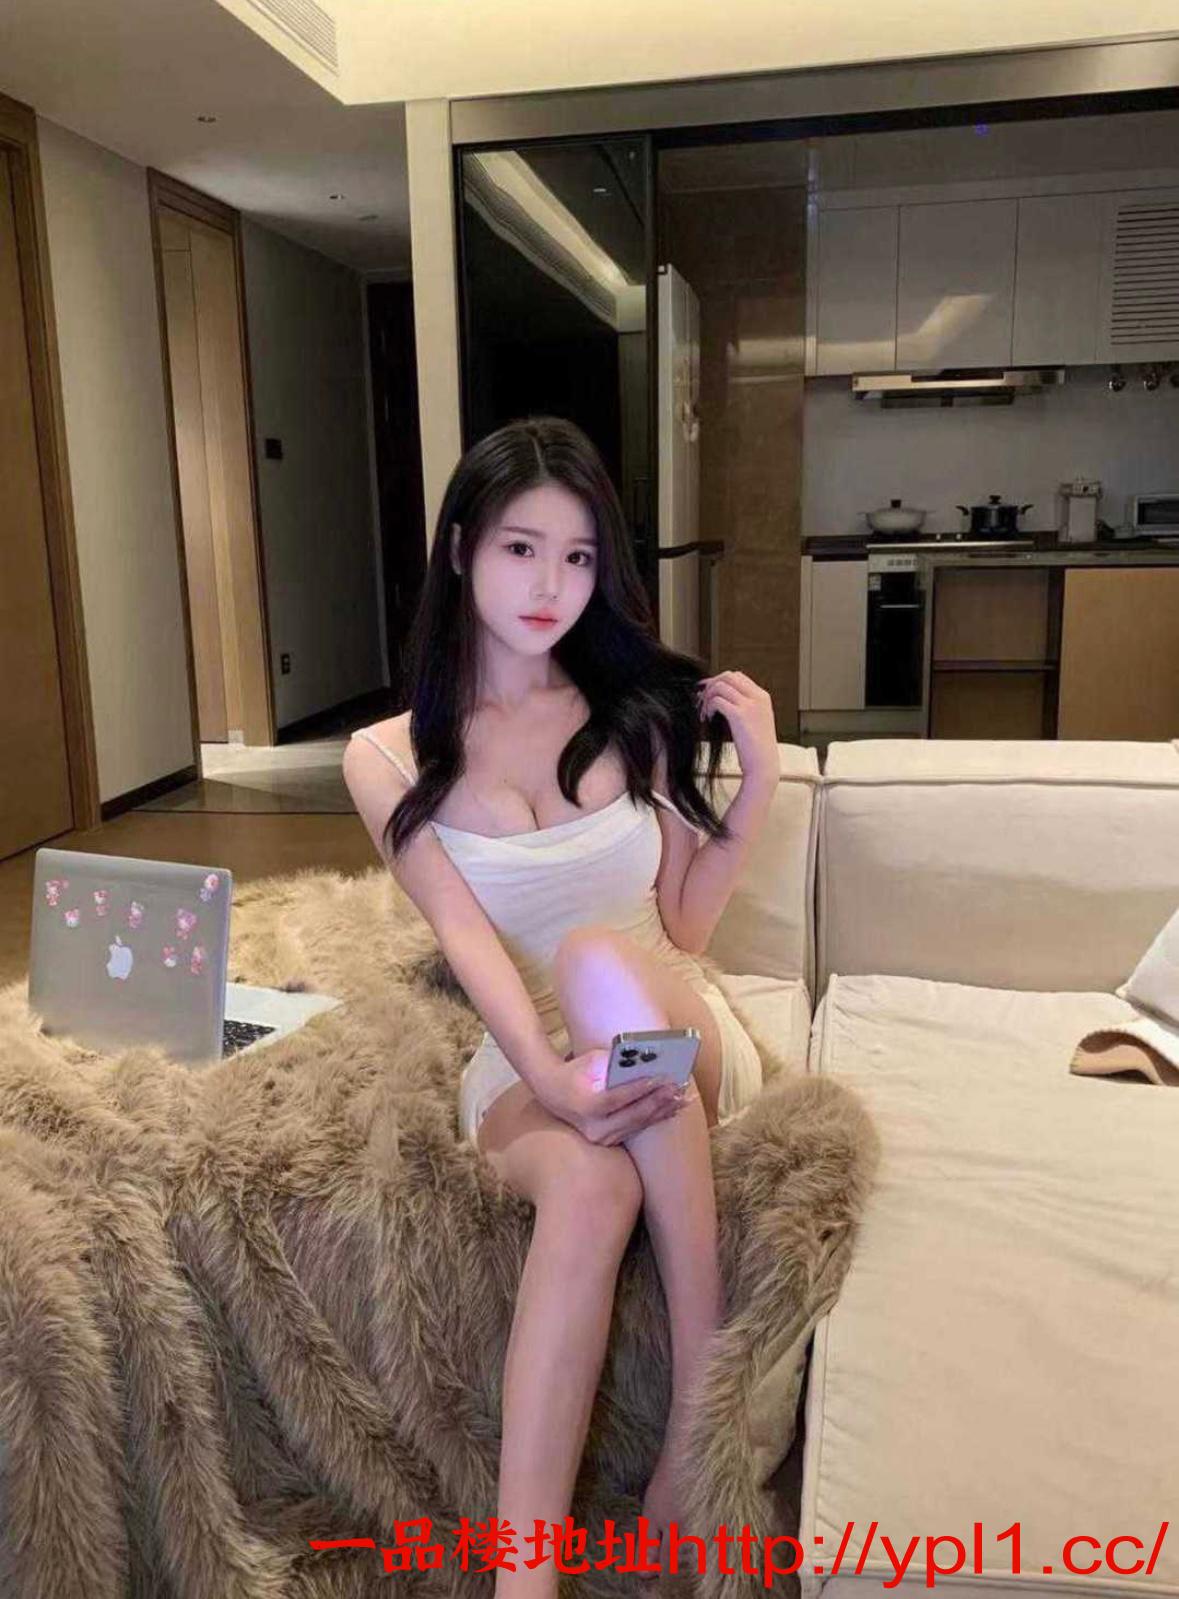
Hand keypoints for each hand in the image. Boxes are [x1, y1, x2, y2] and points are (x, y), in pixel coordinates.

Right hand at [535, 1048, 692, 1144]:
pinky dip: (656, 1116)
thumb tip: (647, 1063)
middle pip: (634, 1114)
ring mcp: (602, 1138)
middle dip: (659, 1100)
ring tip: (684, 1097)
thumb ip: (617, 1063)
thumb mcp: (592, 1060)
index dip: (642, 1087)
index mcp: (586, 1105)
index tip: (663, 1077)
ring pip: (639, 1124)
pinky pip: (637, 1128)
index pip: (618, 1097)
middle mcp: (594, 1127)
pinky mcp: (610, 1141)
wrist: (555, 1094)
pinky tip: (672, 1108)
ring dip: (663, 1110)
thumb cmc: (576, 1071)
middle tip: (680, 1087)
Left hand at [695, 670, 776, 784]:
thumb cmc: (756, 749)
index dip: (719, 681)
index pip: (737, 676)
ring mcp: (750, 705)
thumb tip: (719, 698)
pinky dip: (708, 707)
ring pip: (720, 685)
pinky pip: (717, 700)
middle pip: (728, 676)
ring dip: (708, 697)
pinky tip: (707, 719)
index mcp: (763, 697)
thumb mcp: (754, 722)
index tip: (707, 693)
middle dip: (711, 685)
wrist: (763, 766)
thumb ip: (742, 707)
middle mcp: (758, 697)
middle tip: (701, 701)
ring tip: (704, 713)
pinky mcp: (740, 715)